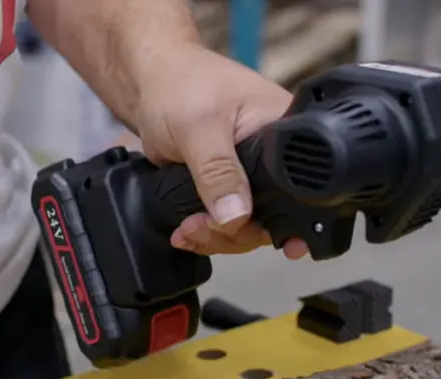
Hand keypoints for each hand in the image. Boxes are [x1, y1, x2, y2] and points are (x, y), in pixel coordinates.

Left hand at [134, 45, 307, 259]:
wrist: (145, 79)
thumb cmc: (179, 83)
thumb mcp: (199, 127)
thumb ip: (218, 173)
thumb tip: (236, 217)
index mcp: (286, 131)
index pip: (295, 189)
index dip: (280, 219)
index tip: (256, 236)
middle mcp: (275, 156)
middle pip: (273, 215)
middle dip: (236, 231)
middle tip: (200, 228)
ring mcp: (250, 173)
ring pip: (248, 223)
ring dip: (218, 236)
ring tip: (187, 231)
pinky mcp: (227, 184)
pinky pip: (227, 220)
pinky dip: (207, 231)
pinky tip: (187, 232)